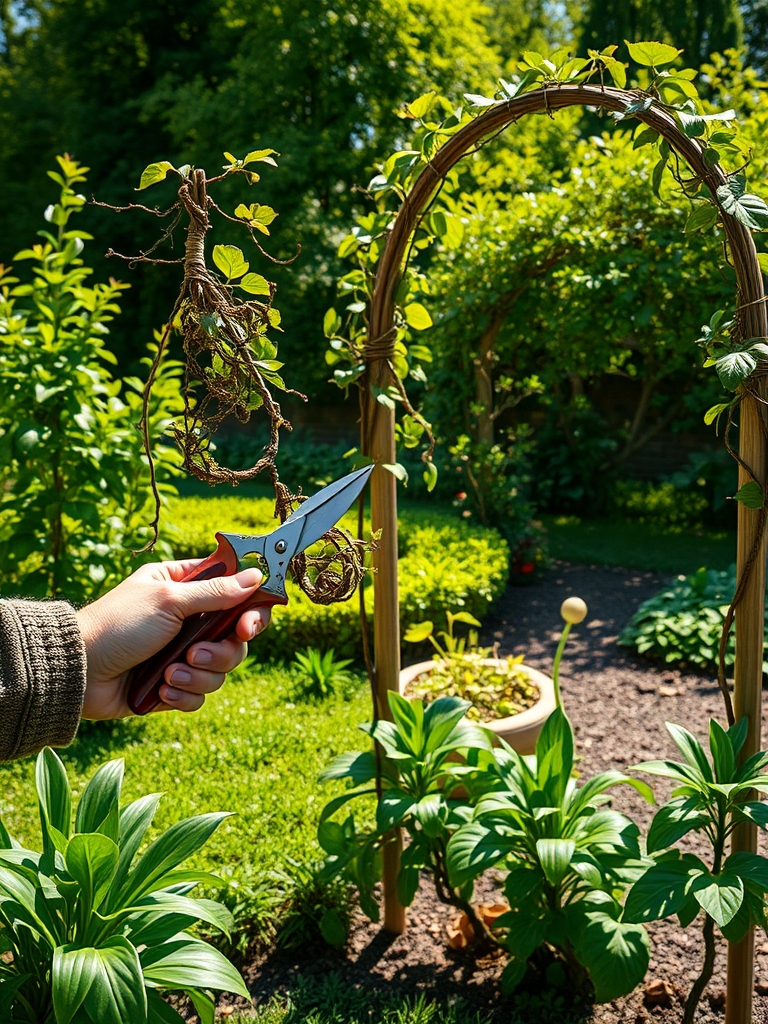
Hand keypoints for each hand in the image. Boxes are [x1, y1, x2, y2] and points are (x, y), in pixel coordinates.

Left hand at [75, 560, 269, 719]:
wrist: (79, 671)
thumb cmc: (119, 625)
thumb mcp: (169, 600)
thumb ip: (216, 592)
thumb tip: (256, 576)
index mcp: (184, 587)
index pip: (235, 593)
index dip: (250, 610)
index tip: (247, 626)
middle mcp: (187, 620)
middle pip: (235, 638)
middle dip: (221, 651)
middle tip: (197, 653)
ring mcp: (180, 654)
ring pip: (220, 669)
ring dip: (199, 675)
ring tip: (170, 673)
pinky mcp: (172, 685)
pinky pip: (199, 695)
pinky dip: (184, 695)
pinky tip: (162, 690)